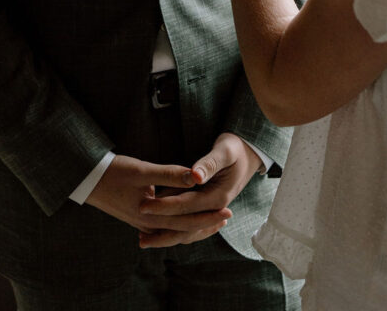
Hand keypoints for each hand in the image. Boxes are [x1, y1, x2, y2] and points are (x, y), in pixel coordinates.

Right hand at [85, 154, 230, 245]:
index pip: (186, 221)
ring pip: (174, 230)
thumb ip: (170, 174)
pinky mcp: (138, 217)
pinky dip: (179, 223)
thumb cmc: (113, 172)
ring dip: (194, 225)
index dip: (208, 216)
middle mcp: (148, 224)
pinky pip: (164, 226)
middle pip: (183, 229)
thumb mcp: (142, 170)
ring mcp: (142, 223)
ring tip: (212, 219)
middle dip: (206, 223)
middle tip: (227, 216)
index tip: (227, 210)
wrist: (86, 180)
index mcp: (151, 215)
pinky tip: (184, 216)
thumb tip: (196, 175)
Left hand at [136, 133, 262, 248]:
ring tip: (143, 238)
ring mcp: (210, 210)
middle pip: (185, 225)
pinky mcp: (206, 207)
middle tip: (137, 236)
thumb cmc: (235, 148)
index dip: (163, 206)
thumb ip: (209, 164)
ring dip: (165, 234)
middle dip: (161, 230)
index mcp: (218, 197)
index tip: (143, 205)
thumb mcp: (225, 151)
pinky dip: (173, 226)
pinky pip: (188, 221)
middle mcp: (214, 208)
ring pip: (186, 228)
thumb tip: (195, 176)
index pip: (185, 205)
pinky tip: (157, 226)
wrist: (249, 154)